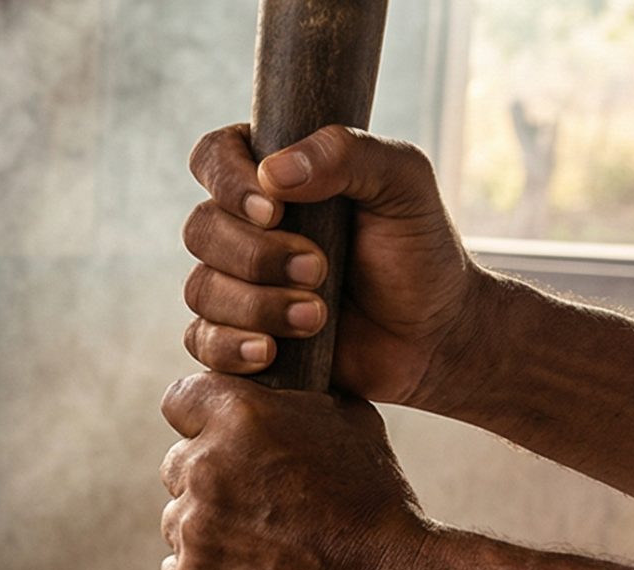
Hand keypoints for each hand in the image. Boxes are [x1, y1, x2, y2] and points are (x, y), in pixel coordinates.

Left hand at [158, 373, 440, 569]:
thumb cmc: (374, 501)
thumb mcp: (347, 421)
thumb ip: (290, 397)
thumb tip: (265, 388)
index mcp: (239, 415)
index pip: (181, 401)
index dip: (201, 420)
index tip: (218, 438)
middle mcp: (206, 466)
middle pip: (177, 464)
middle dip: (208, 479)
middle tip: (256, 503)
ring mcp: (194, 527)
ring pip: (178, 519)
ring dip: (207, 529)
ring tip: (263, 544)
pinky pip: (177, 569)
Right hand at [182, 124, 488, 410]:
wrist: (433, 334)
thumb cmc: (418, 250)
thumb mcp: (402, 183)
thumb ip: (346, 155)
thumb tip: (273, 172)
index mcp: (275, 176)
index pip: (214, 157)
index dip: (228, 181)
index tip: (274, 210)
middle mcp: (245, 227)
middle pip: (200, 229)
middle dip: (256, 256)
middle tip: (319, 270)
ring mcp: (237, 283)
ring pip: (200, 288)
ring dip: (257, 305)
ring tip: (317, 317)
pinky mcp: (237, 336)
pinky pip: (202, 341)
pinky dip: (232, 347)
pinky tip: (271, 351)